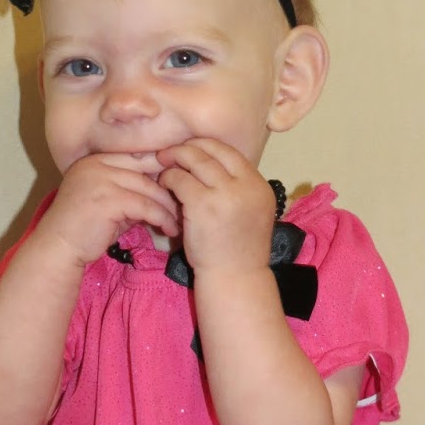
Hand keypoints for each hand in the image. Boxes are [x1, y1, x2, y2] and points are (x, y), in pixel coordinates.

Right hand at [34, 153, 181, 267]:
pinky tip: (169, 229)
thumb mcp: (108, 203)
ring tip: (179, 220)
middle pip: (146, 170)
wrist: (57, 248)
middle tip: (186, 203)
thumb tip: (163, 191)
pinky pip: (146, 206)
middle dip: (169, 187)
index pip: (138, 158)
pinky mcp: (108, 200)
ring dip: (168, 206)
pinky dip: (161, 218)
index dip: (161, 171)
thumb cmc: (84, 229)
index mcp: (96, 160)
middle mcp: (97, 165)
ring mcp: (101, 180)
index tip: (178, 187)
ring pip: (149, 189)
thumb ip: (130, 192)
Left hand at [156, 139, 274, 274]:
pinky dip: (169, 178)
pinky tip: (165, 184)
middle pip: (213, 150)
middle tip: (171, 152)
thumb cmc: (238, 250)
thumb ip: (237, 188)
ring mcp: (225, 194)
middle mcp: (246, 186)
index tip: (192, 150)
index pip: (231, 153)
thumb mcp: (249, 212)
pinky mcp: (203, 205)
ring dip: (176, 160)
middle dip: (188, 147)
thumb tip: (209, 164)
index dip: (207, 146)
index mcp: (259, 186)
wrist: (235, 278)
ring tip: (164, 166)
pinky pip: (180, 180)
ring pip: (195, 160)